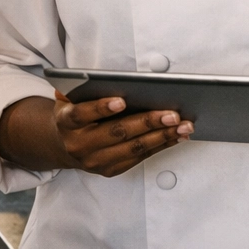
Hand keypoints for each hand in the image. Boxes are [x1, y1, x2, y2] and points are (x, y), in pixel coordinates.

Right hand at [52, 93, 192, 176]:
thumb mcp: (70, 98)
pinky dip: (161, 145)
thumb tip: (103, 78)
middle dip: (147, 122)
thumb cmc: (74, 115)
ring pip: (133, 148)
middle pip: (117, 133)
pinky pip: (140, 157)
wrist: (65, 145)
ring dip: (162, 136)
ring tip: (183, 125)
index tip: (121, 100)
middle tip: (171, 114)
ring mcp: (96, 161)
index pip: (82, 114)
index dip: (101, 108)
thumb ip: (82, 87)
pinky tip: (176, 135)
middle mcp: (79, 145)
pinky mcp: (110, 170)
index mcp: (67, 122)